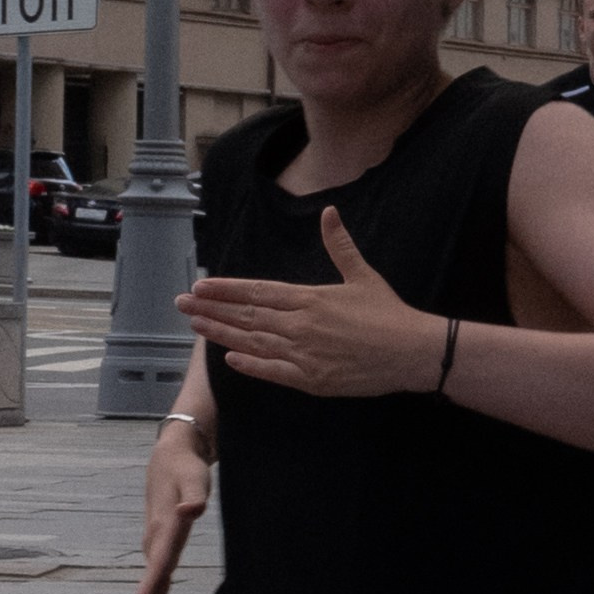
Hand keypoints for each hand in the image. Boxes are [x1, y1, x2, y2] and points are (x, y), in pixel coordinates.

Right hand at [127, 423, 211, 593]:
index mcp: (166, 528)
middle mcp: (157, 538)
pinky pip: (156, 573)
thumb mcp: (195, 478)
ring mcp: (156, 541)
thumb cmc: (187, 468)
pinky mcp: (160, 542)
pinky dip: (152, 593)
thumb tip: (191, 511)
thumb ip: (195, 497)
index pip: (158, 565)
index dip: (149, 590)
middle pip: (151, 579)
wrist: (170, 456)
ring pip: (152, 579)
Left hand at [177, 205, 443, 399]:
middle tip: (181, 303)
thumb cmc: (389, 313)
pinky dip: (251, 365)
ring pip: (253, 342)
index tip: (200, 285)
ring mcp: (304, 354)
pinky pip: (274, 372)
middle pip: (246, 315)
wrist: (412, 351)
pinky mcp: (313, 380)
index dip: (225, 288)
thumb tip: (329, 213)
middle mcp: (300, 325)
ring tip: (195, 326)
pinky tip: (229, 358)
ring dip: (222, 333)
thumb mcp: (363, 275)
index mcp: (309, 298)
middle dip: (211, 309)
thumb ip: (340, 245)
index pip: (256, 291)